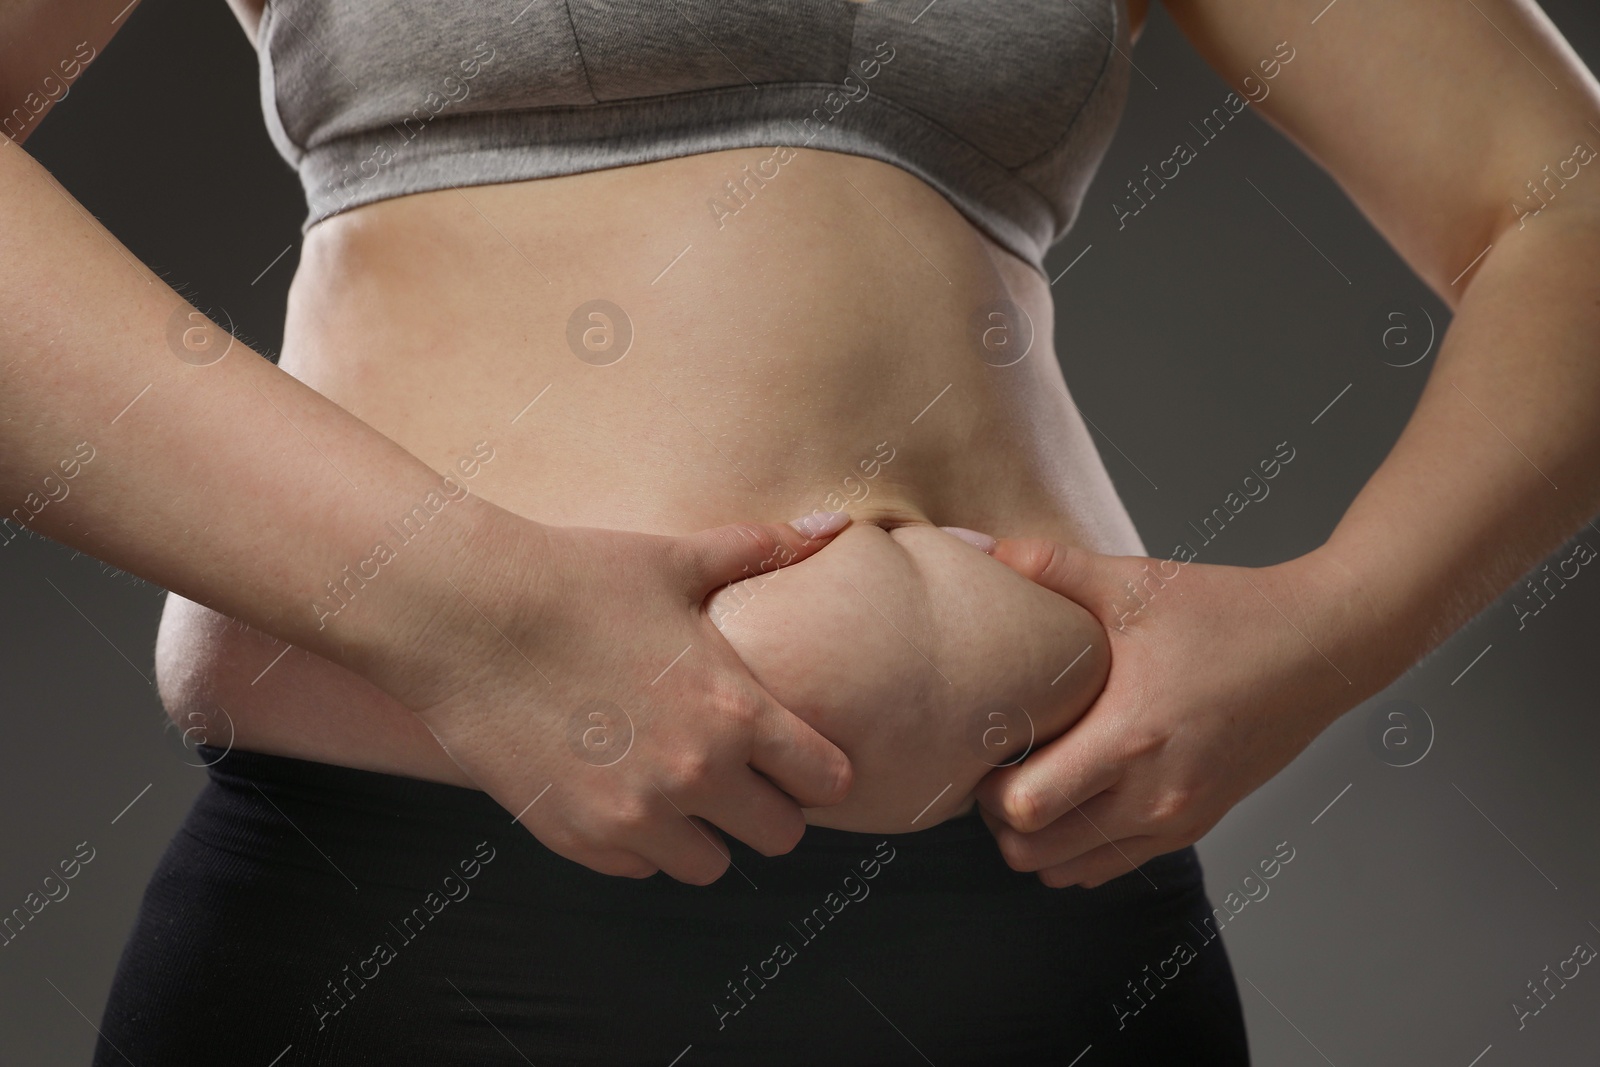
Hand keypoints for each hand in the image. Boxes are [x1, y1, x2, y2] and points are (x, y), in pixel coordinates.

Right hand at [363, 504, 855, 884]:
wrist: (462, 612)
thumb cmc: (572, 576)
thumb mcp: (675, 559)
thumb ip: (760, 551)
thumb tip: (830, 523)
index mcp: (736, 709)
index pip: (827, 779)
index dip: (819, 768)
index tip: (797, 755)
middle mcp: (696, 774)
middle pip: (780, 836)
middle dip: (767, 807)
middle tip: (740, 777)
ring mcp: (633, 814)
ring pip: (709, 866)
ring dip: (703, 834)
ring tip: (677, 790)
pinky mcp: (575, 837)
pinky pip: (636, 868)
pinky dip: (637, 841)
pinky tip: (618, 790)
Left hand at [974, 538, 1373, 887]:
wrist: (1322, 648)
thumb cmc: (1231, 614)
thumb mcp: (1135, 582)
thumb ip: (1051, 566)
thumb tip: (981, 548)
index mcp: (1130, 738)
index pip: (1026, 807)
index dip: (986, 785)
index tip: (986, 746)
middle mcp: (1153, 796)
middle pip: (1036, 852)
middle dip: (1000, 818)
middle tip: (999, 766)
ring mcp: (1176, 819)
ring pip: (1071, 870)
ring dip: (1038, 838)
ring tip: (1034, 781)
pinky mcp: (1194, 825)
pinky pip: (1113, 866)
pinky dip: (1080, 847)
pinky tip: (1077, 794)